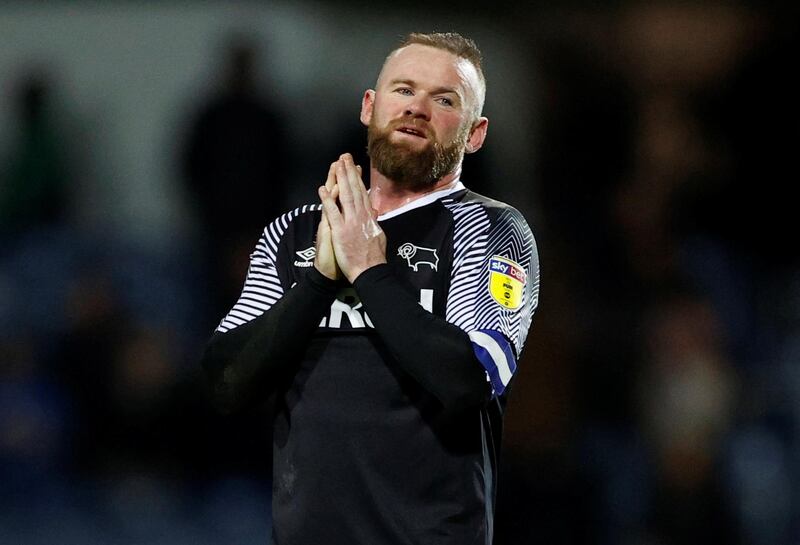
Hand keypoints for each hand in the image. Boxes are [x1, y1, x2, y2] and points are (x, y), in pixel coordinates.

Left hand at [319, 153, 385, 282]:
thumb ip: (374, 222)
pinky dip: (327, 200)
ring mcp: (350, 222)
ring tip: (337, 164)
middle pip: (354, 190)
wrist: (370, 271)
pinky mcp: (340, 231)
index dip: (358, 178)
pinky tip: (323, 188)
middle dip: (349, 172)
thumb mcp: (379, 236)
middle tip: (345, 156)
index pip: (362, 194)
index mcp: (369, 218)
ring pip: (345, 196)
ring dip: (341, 179)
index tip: (355, 166)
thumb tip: (374, 212)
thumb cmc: (374, 257)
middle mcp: (360, 216)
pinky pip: (332, 213)